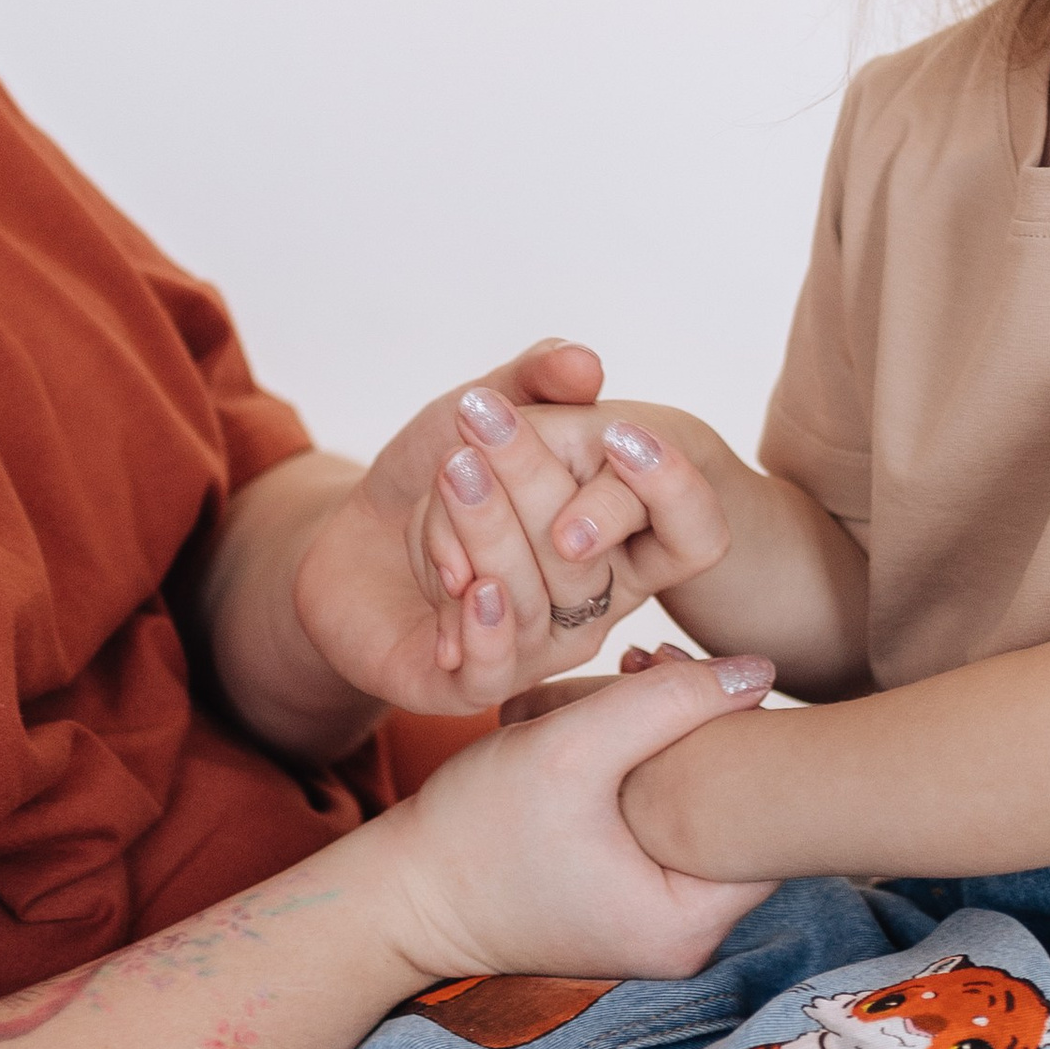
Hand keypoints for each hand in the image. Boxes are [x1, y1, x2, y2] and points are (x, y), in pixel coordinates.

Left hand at [291, 346, 726, 716]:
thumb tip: (584, 363)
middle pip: (588, 556)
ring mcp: (537, 649)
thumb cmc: (440, 466)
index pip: (695, 533)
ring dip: (485, 528)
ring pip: (530, 598)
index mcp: (623, 536)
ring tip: (452, 471)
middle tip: (480, 421)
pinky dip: (481, 625)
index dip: (672, 489)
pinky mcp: (470, 685)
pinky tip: (465, 583)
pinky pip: (492, 670)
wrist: (354, 533)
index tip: (619, 434)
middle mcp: (594, 601)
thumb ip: (538, 379)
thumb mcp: (486, 405)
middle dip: (532, 480)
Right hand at [365, 649, 778, 982]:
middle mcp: (688, 937)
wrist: (400, 893)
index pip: (770, 822)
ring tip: (625, 683)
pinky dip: (644, 768)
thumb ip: (669, 702)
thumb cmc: (474, 829)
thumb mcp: (571, 748)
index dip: (744, 737)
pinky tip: (609, 724)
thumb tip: (763, 673)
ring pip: (699, 807)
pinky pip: (665, 822)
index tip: (691, 682)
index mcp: (688, 925)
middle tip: (652, 667)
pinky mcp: (630, 900)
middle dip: (702, 728)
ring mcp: (659, 922)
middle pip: (738, 812)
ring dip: (668, 740)